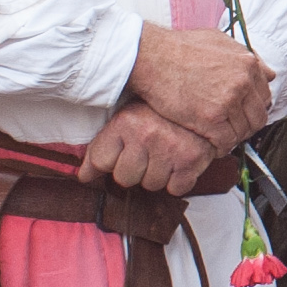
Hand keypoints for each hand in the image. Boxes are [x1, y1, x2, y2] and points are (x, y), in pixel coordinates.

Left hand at [77, 105, 214, 194]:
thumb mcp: (128, 118)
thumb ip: (103, 145)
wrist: (202, 98)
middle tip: (145, 152)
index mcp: (126, 122)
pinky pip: (175, 188)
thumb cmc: (162, 111)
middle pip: (124, 178)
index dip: (108, 162)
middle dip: (133, 169)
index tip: (114, 159)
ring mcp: (170, 150)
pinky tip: (177, 162)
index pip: (100, 161)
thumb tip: (83, 177)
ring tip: (163, 154)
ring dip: (156, 174)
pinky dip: (177, 180)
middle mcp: (146, 135)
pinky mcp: (192, 162)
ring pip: (150, 185)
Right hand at [128, 22, 271, 144]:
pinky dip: (220, 146)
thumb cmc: (179, 48)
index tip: (242, 114)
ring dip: (232, 137)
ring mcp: (228, 101)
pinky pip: (226, 142)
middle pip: (258, 117)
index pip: (264, 96)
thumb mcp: (219, 41)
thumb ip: (245, 56)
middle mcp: (243, 82)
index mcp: (247, 63)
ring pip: (243, 132)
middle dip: (245, 125)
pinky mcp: (211, 119)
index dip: (253, 108)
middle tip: (230, 128)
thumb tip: (268, 73)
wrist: (152, 57)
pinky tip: (211, 143)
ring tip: (218, 135)